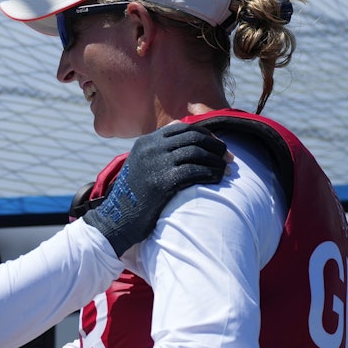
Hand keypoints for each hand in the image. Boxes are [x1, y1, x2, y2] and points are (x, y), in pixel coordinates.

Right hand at [85, 123, 228, 254]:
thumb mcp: (140, 165)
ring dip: (217, 161)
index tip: (218, 146)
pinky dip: (210, 173)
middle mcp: (150, 149)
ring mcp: (155, 164)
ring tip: (227, 171)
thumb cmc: (134, 196)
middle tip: (230, 158)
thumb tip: (182, 132)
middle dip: (216, 146)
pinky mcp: (162, 182)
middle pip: (193, 137)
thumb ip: (158, 150)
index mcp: (145, 142)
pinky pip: (195, 171)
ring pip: (197, 153)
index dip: (205, 135)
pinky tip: (217, 179)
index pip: (182, 127)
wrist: (117, 220)